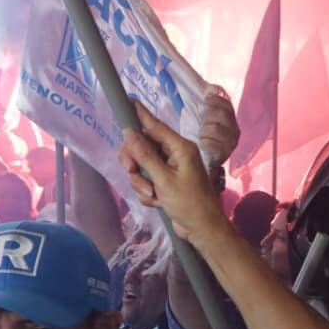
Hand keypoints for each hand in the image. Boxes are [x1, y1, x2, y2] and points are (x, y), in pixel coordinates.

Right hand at [118, 101, 229, 245]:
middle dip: (134, 163)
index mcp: (179, 147)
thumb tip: (130, 133)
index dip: (139, 114)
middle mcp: (174, 153)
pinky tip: (157, 202)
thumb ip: (145, 156)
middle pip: (141, 146)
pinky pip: (146, 180)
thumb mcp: (163, 180)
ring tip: (151, 195)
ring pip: (141, 166)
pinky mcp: (165, 182)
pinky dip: (147, 192)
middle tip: (131, 173)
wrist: (202, 229)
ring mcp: (170, 168)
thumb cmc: (189, 203)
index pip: (154, 125)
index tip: (126, 99)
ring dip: (141, 182)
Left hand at [198, 86, 239, 164]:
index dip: (217, 100)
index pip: (228, 105)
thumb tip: (210, 89)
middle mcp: (235, 130)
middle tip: (203, 124)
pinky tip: (203, 145)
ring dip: (204, 132)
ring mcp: (232, 142)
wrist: (205, 160)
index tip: (206, 99)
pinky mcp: (226, 154)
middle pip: (222, 115)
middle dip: (208, 118)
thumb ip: (207, 105)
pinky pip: (211, 143)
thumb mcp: (203, 118)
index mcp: (230, 119)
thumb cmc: (203, 136)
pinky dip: (204, 143)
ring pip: (215, 129)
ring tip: (202, 136)